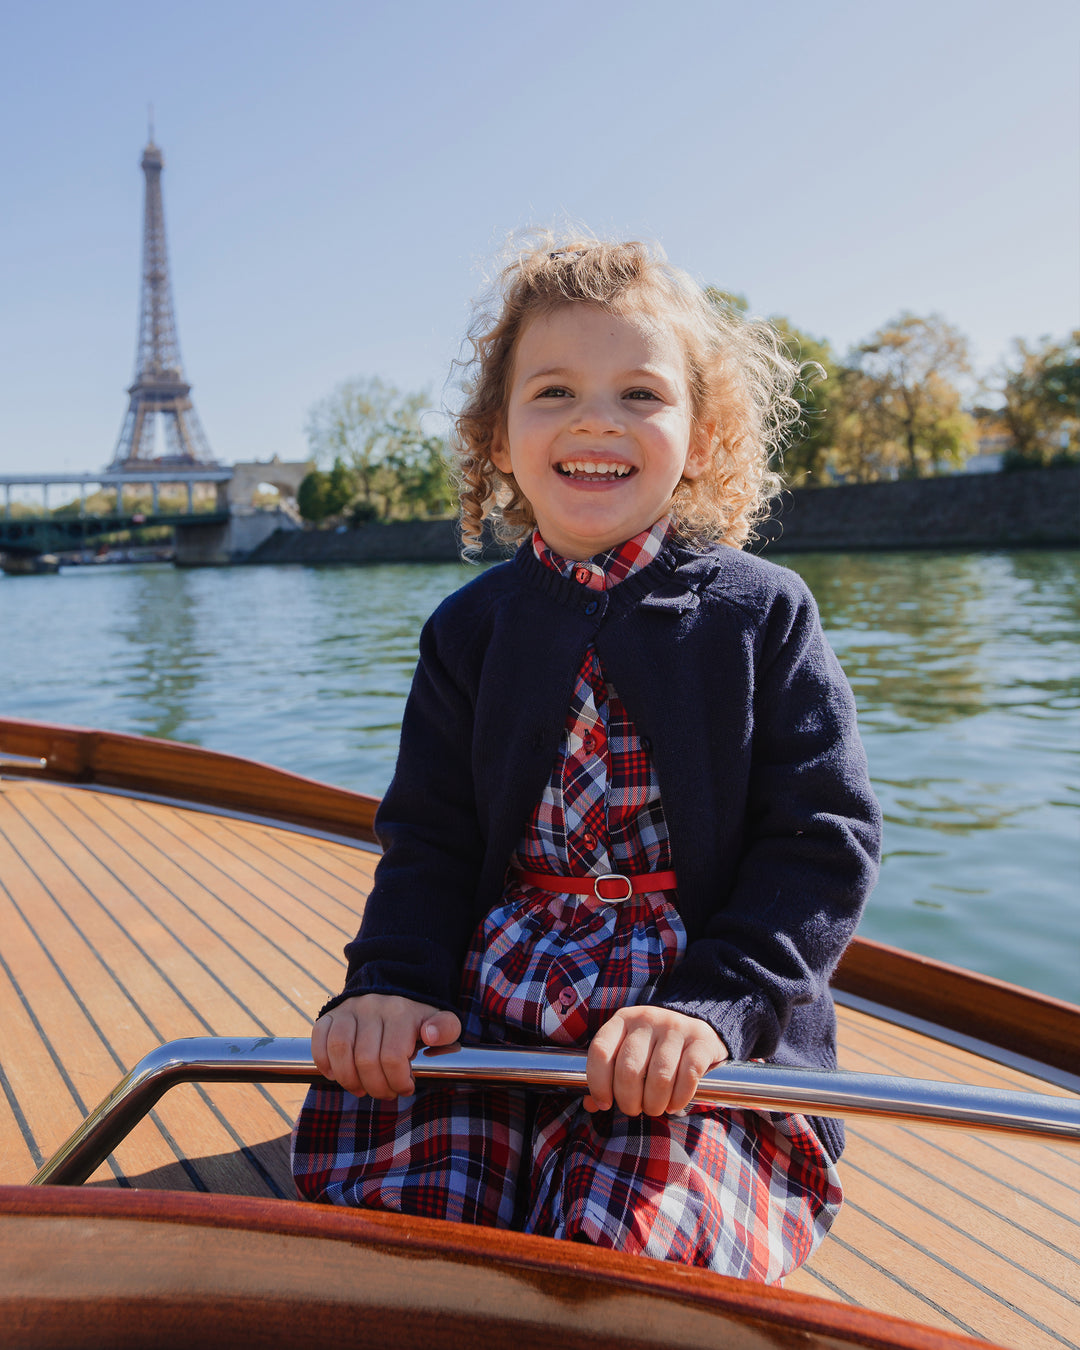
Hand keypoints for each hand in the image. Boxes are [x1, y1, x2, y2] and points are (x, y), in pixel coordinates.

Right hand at [312, 994, 460, 1098]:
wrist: (394, 991)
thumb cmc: (418, 1018)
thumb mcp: (442, 1021)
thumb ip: (446, 1028)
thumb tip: (430, 1034)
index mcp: (401, 1012)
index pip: (393, 1057)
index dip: (397, 1081)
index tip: (405, 1087)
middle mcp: (373, 1006)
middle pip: (365, 1059)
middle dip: (376, 1086)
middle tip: (384, 1093)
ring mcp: (350, 1008)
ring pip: (340, 1049)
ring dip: (348, 1079)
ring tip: (360, 1089)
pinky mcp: (332, 1013)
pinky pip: (319, 1037)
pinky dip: (324, 1061)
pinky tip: (335, 1074)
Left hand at [584, 1006, 727, 1116]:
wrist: (697, 1031)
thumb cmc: (654, 1049)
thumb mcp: (628, 1053)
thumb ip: (608, 1075)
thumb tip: (590, 1104)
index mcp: (623, 1020)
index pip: (600, 1051)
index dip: (598, 1083)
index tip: (604, 1104)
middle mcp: (647, 1019)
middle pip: (629, 1068)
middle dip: (629, 1100)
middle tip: (634, 1109)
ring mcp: (675, 1027)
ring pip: (660, 1076)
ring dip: (654, 1103)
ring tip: (654, 1108)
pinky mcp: (701, 1039)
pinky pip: (688, 1075)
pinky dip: (679, 1098)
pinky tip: (674, 1104)